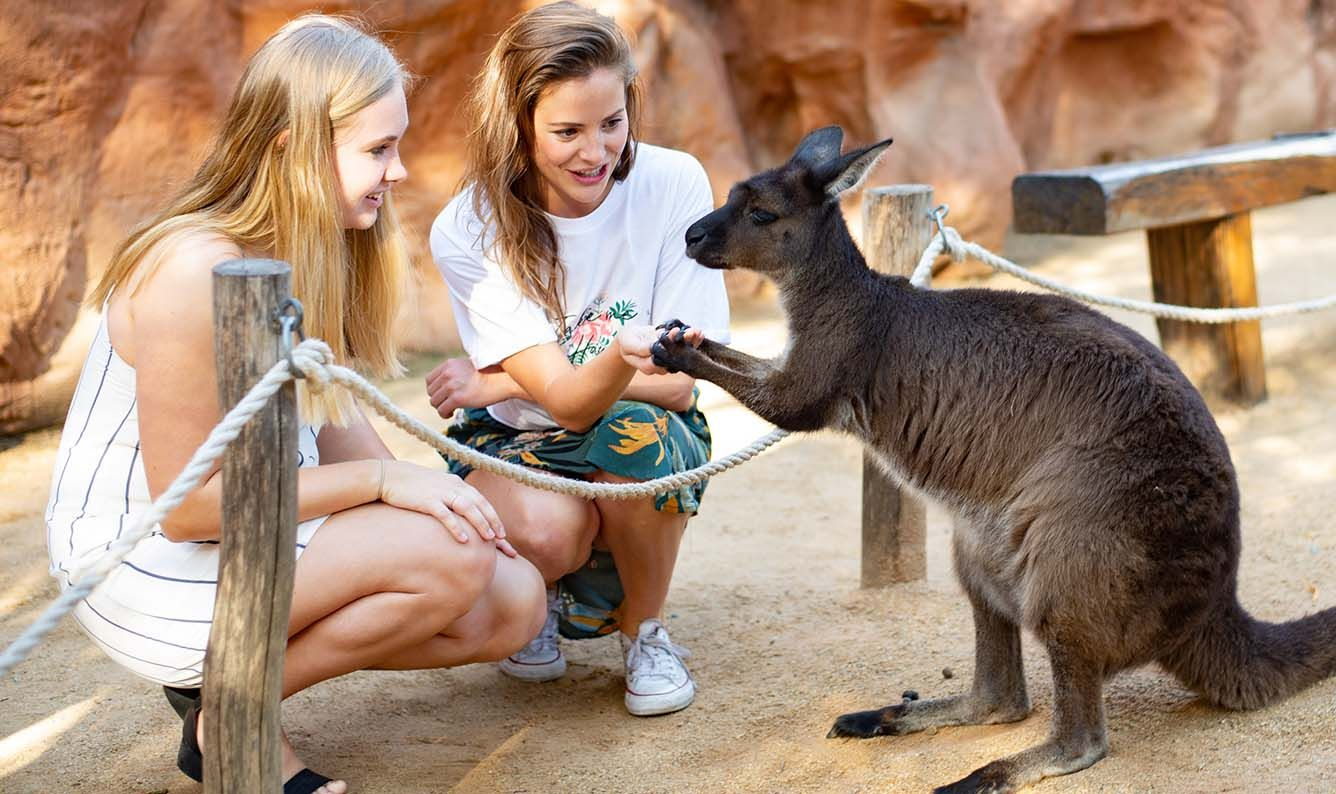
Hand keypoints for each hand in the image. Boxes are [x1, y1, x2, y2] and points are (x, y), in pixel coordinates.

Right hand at [378, 461, 516, 555]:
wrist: (389, 476)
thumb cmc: (413, 485)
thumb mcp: (437, 487)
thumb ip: (451, 496)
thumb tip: (463, 513)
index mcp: (457, 484)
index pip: (481, 501)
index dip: (494, 516)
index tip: (503, 534)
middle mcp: (453, 486)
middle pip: (479, 504)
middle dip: (493, 522)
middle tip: (503, 539)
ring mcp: (440, 492)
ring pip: (467, 508)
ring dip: (480, 523)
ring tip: (490, 539)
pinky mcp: (427, 501)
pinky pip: (445, 515)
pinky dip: (456, 527)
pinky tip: (465, 540)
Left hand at [426, 358, 503, 418]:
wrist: (501, 380)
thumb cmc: (487, 375)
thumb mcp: (466, 366)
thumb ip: (452, 372)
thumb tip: (442, 386)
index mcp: (448, 365)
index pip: (429, 380)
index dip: (435, 389)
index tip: (443, 395)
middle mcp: (447, 373)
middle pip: (431, 391)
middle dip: (438, 399)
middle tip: (448, 403)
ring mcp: (451, 386)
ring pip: (434, 402)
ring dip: (441, 407)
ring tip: (450, 409)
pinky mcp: (457, 398)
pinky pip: (441, 410)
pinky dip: (444, 414)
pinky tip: (451, 413)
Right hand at [619, 323, 702, 374]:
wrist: (631, 340)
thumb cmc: (627, 342)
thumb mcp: (629, 344)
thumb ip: (640, 348)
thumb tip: (652, 348)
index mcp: (649, 366)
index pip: (661, 359)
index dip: (669, 347)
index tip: (674, 333)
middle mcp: (661, 365)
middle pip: (675, 357)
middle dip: (685, 344)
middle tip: (692, 332)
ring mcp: (668, 358)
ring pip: (682, 352)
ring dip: (691, 342)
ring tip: (697, 331)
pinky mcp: (673, 351)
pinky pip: (684, 347)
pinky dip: (692, 341)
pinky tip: (699, 333)